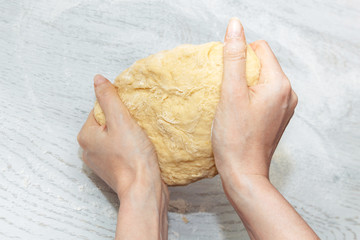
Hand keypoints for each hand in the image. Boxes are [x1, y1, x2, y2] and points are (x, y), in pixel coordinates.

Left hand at [77, 74, 167, 239]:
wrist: (143, 189)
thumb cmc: (132, 157)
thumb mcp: (121, 120)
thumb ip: (108, 98)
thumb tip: (97, 79)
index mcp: (86, 135)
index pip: (100, 109)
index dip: (118, 109)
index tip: (131, 117)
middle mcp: (88, 149)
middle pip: (108, 123)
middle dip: (123, 122)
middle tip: (136, 129)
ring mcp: (100, 161)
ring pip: (115, 137)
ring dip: (128, 135)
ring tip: (139, 140)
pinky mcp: (113, 170)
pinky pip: (120, 150)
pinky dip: (129, 148)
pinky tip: (139, 150)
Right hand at [211, 18, 317, 239]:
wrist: (243, 173)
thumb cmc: (235, 138)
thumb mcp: (231, 93)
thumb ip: (233, 57)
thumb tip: (235, 26)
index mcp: (280, 83)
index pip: (259, 48)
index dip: (238, 58)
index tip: (226, 79)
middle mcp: (288, 93)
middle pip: (261, 64)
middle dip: (241, 73)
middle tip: (227, 94)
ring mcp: (284, 106)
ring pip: (261, 80)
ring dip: (244, 86)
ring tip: (232, 104)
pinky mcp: (277, 117)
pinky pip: (263, 95)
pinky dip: (249, 98)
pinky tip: (238, 112)